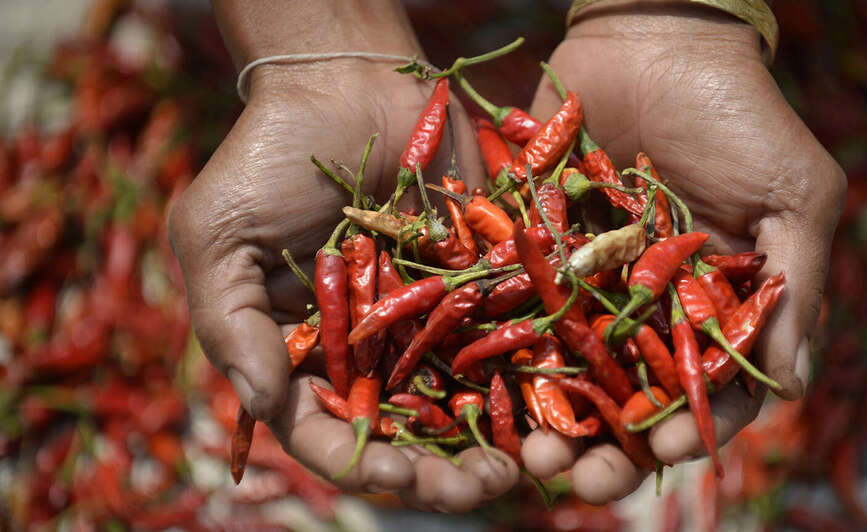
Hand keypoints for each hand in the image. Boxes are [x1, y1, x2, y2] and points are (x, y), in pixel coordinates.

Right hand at [169, 1, 517, 510]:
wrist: (347, 84)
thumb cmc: (266, 157)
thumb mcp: (218, 236)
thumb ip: (232, 324)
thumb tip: (260, 408)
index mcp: (304, 353)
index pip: (324, 431)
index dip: (357, 461)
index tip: (392, 473)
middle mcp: (369, 351)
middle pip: (403, 434)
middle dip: (436, 474)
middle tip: (474, 490)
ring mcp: (426, 324)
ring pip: (460, 404)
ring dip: (488, 445)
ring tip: (518, 469)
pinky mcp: (476, 289)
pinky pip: (504, 343)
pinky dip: (527, 381)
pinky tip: (554, 409)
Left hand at [525, 3, 844, 502]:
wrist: (657, 41)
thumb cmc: (742, 116)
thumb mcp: (795, 198)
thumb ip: (794, 289)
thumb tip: (792, 385)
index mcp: (709, 307)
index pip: (700, 392)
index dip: (684, 434)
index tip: (660, 459)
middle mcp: (644, 306)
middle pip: (621, 397)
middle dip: (602, 446)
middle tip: (576, 478)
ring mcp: (585, 281)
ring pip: (561, 367)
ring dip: (544, 416)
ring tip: (526, 449)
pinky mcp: (534, 248)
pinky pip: (511, 305)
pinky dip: (496, 348)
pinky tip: (480, 388)